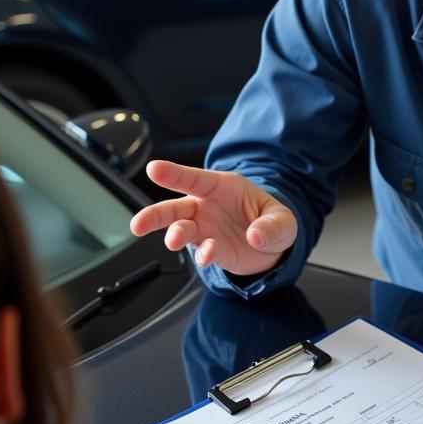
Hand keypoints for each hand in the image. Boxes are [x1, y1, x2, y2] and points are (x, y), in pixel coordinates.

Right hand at [129, 160, 296, 275]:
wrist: (273, 249)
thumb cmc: (272, 222)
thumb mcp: (283, 220)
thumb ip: (272, 225)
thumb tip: (256, 235)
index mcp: (222, 187)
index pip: (194, 178)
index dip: (173, 173)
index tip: (154, 169)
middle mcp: (206, 207)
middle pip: (174, 208)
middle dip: (155, 214)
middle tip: (139, 224)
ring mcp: (204, 229)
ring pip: (179, 230)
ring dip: (174, 235)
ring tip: (175, 239)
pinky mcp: (209, 249)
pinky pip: (200, 252)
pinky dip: (203, 254)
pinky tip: (209, 254)